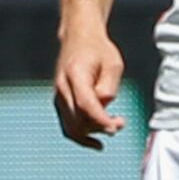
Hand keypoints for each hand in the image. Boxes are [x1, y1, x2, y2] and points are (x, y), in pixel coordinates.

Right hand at [53, 24, 126, 146]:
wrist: (79, 37)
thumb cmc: (97, 49)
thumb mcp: (113, 64)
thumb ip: (109, 87)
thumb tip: (104, 107)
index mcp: (75, 73)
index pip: (85, 104)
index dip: (100, 120)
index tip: (115, 126)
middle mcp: (62, 87)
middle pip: (78, 119)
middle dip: (99, 127)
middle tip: (119, 123)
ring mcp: (58, 96)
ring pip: (71, 127)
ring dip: (92, 132)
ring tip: (112, 125)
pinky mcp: (60, 102)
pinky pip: (68, 126)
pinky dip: (81, 136)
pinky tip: (95, 142)